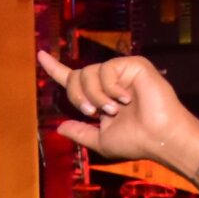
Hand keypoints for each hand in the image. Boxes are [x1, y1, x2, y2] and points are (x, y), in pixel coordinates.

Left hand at [38, 50, 198, 167]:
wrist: (158, 137)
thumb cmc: (136, 141)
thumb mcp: (100, 141)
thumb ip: (80, 133)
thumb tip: (59, 128)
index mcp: (99, 97)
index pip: (72, 80)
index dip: (55, 68)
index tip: (40, 56)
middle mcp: (108, 82)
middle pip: (75, 77)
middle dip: (77, 97)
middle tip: (93, 113)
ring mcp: (121, 72)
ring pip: (87, 73)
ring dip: (95, 96)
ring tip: (113, 110)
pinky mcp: (133, 64)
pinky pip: (106, 69)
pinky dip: (110, 88)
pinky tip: (125, 98)